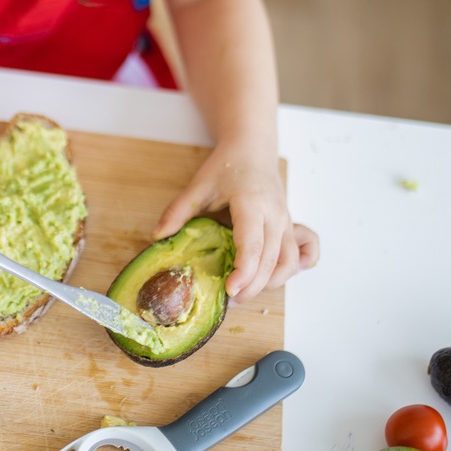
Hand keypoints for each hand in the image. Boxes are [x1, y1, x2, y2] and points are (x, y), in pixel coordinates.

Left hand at [154, 149, 319, 303]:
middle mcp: (274, 215)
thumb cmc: (226, 166)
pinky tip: (266, 281)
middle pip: (270, 261)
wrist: (252, 150)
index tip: (229, 290)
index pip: (253, 245)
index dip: (243, 272)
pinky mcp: (288, 227)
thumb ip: (178, 212)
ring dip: (268, 283)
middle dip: (252, 286)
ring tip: (243, 293)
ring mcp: (285, 222)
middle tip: (230, 300)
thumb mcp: (198, 186)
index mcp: (252, 204)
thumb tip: (157, 236)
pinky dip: (283, 273)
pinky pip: (293, 257)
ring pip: (286, 263)